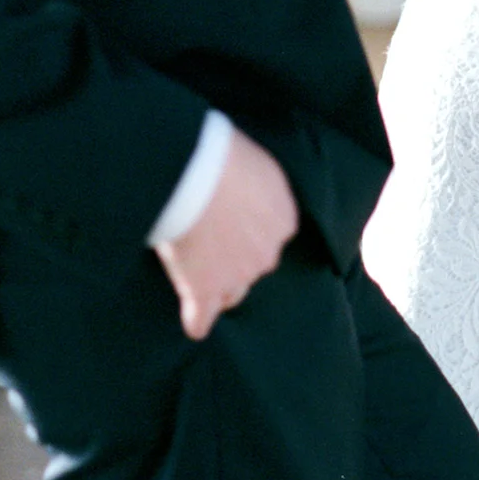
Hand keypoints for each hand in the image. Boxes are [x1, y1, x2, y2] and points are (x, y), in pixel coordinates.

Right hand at [155, 128, 298, 340]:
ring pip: (230, 293)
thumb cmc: (224, 157)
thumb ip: (261, 191)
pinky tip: (193, 322)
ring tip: (195, 270)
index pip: (273, 238)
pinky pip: (202, 319)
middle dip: (235, 259)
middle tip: (209, 239)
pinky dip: (196, 321)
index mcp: (285, 220)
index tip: (232, 222)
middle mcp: (268, 253)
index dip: (250, 232)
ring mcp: (237, 276)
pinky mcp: (204, 291)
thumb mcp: (259, 166)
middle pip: (254, 266)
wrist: (194, 173)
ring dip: (217, 286)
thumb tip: (250, 195)